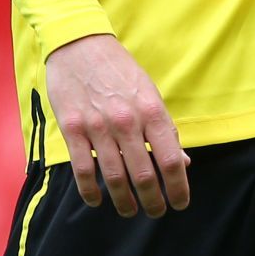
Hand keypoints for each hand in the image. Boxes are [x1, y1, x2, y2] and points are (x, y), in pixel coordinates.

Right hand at [44, 33, 191, 217]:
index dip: (178, 187)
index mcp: (151, 110)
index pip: (170, 159)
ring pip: (114, 177)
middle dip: (152, 201)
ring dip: (124, 202)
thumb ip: (164, 128)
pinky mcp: (73, 128)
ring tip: (130, 211)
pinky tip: (97, 200)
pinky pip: (83, 170)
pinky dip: (91, 191)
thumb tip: (182, 161)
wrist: (79, 43)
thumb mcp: (149, 92)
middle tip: (156, 212)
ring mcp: (98, 126)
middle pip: (144, 175)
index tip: (180, 203)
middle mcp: (127, 121)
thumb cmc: (119, 69)